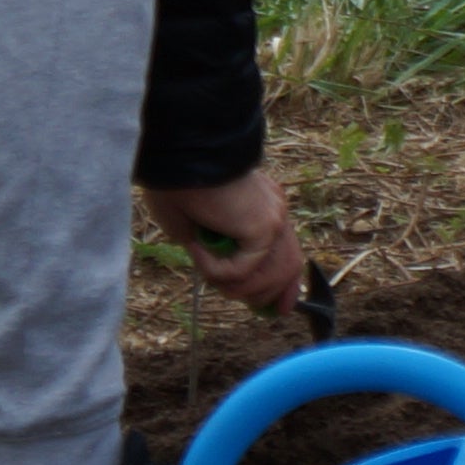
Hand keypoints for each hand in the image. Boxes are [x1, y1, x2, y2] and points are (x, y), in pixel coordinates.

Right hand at [146, 171, 306, 313]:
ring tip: (210, 276)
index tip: (278, 308)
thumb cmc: (175, 182)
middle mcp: (274, 210)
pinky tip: (199, 252)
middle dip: (268, 294)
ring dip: (239, 287)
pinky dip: (219, 270)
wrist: (177, 156)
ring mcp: (273, 217)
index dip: (284, 285)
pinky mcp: (264, 225)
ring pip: (272, 274)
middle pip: (289, 266)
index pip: (286, 252)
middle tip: (248, 307)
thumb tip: (219, 276)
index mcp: (262, 205)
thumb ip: (211, 250)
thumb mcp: (194, 226)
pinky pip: (246, 268)